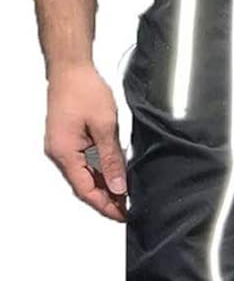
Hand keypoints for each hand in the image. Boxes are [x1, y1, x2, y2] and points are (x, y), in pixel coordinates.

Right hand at [44, 61, 126, 221]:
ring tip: (125, 193)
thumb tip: (118, 186)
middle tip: (127, 206)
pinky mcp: (69, 140)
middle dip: (106, 198)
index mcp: (64, 152)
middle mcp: (59, 153)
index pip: (85, 190)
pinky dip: (99, 171)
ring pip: (85, 175)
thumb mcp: (104, 126)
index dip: (104, 205)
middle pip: (84, 186)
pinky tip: (114, 174)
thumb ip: (111, 159)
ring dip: (104, 185)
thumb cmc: (83, 88)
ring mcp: (63, 147)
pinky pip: (84, 163)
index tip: (121, 214)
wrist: (71, 66)